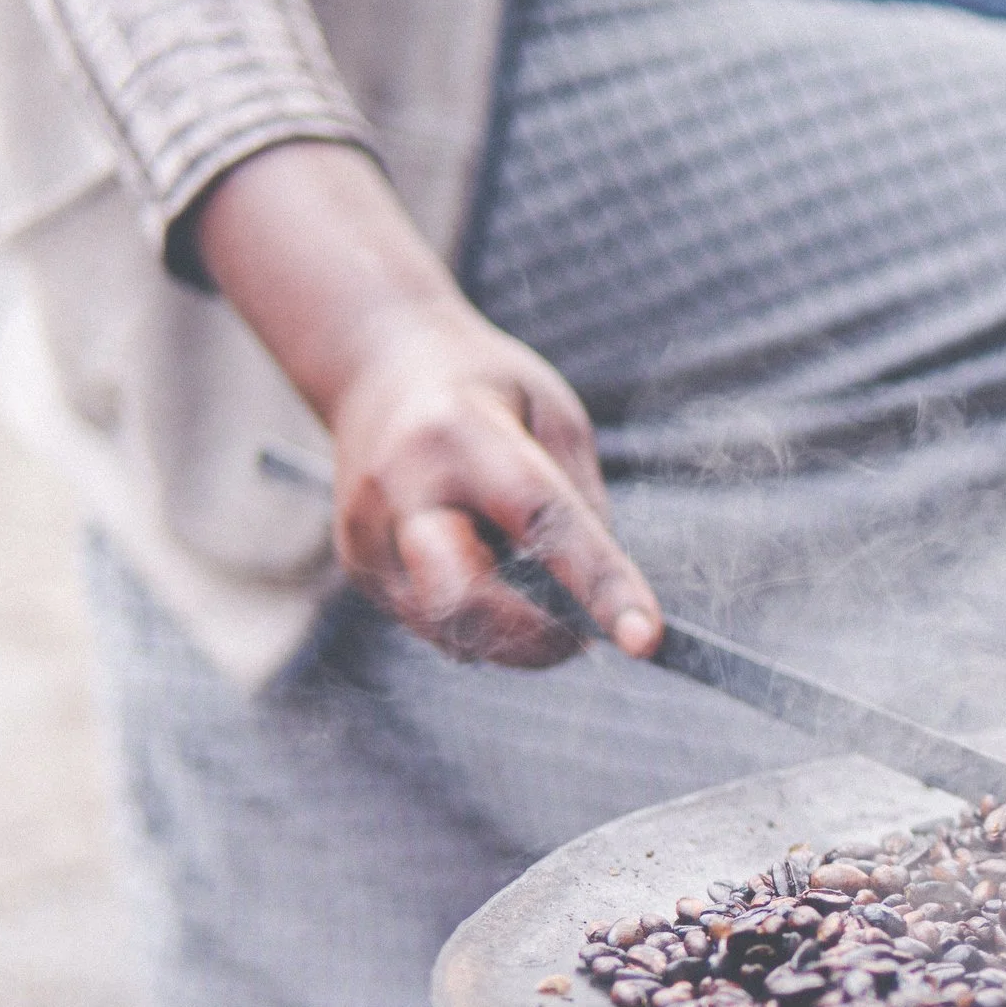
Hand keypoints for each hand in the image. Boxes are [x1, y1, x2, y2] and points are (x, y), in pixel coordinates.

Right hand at [326, 302, 661, 666]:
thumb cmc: (486, 389)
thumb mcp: (553, 414)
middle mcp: (401, 485)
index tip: (646, 640)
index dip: (600, 585)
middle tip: (583, 640)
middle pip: (464, 598)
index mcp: (460, 432)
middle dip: (536, 641)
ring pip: (450, 628)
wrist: (376, 366)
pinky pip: (434, 625)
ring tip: (535, 591)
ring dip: (512, 637)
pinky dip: (479, 623)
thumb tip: (600, 600)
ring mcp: (368, 531)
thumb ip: (580, 502)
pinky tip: (487, 576)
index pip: (543, 521)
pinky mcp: (359, 565)